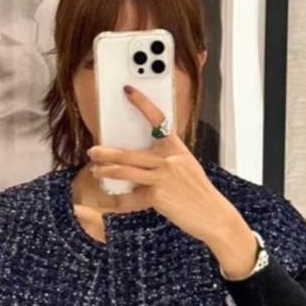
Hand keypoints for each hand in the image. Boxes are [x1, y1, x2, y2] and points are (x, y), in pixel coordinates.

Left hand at [86, 84, 242, 243]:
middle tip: (93, 151)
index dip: (142, 103)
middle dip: (107, 152)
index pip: (158, 119)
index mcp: (176, 148)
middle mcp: (168, 159)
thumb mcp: (185, 169)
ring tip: (95, 170)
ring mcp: (162, 176)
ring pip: (126, 171)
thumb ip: (165, 163)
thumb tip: (139, 167)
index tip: (128, 91)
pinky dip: (121, 200)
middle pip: (130, 152)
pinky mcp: (157, 195)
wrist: (213, 214)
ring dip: (107, 170)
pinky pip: (133, 196)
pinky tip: (111, 199)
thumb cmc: (198, 194)